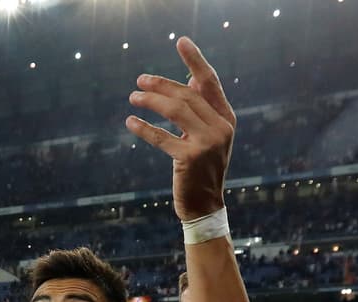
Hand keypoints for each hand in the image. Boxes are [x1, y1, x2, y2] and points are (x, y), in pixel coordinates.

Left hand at [126, 37, 235, 221]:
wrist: (205, 204)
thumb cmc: (202, 167)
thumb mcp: (208, 135)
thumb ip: (201, 109)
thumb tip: (189, 77)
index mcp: (227, 117)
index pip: (210, 81)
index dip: (194, 59)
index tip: (180, 41)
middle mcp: (221, 126)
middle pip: (187, 94)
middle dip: (162, 84)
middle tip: (140, 80)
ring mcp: (207, 142)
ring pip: (175, 111)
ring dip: (151, 101)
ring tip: (133, 98)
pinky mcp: (190, 158)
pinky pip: (161, 137)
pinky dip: (144, 128)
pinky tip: (130, 122)